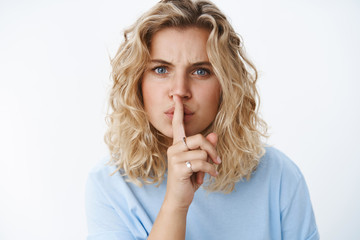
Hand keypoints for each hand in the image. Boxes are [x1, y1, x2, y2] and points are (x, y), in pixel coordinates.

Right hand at [165, 95, 220, 209]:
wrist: (179, 198)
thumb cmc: (189, 179)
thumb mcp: (200, 162)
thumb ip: (206, 148)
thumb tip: (214, 135)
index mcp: (178, 145)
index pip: (178, 124)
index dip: (179, 111)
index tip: (177, 97)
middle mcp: (174, 148)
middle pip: (199, 138)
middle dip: (212, 150)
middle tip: (217, 161)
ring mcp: (175, 158)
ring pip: (202, 151)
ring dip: (211, 163)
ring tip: (209, 172)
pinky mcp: (178, 167)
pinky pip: (201, 163)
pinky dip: (210, 171)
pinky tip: (208, 178)